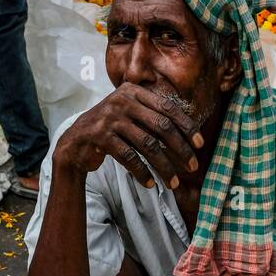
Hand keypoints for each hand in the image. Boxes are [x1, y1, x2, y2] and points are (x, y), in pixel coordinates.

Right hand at [54, 83, 203, 189]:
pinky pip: (129, 157)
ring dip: (164, 167)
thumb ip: (152, 117)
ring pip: (147, 145)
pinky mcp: (100, 136)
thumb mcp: (130, 116)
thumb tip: (187, 135)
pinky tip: (150, 184)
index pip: (168, 107)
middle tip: (192, 166)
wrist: (75, 143)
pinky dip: (141, 172)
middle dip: (180, 149)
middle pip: (162, 126)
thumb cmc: (110, 131)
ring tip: (173, 183)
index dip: (186, 126)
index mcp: (133, 91)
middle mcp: (122, 100)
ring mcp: (110, 118)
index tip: (200, 144)